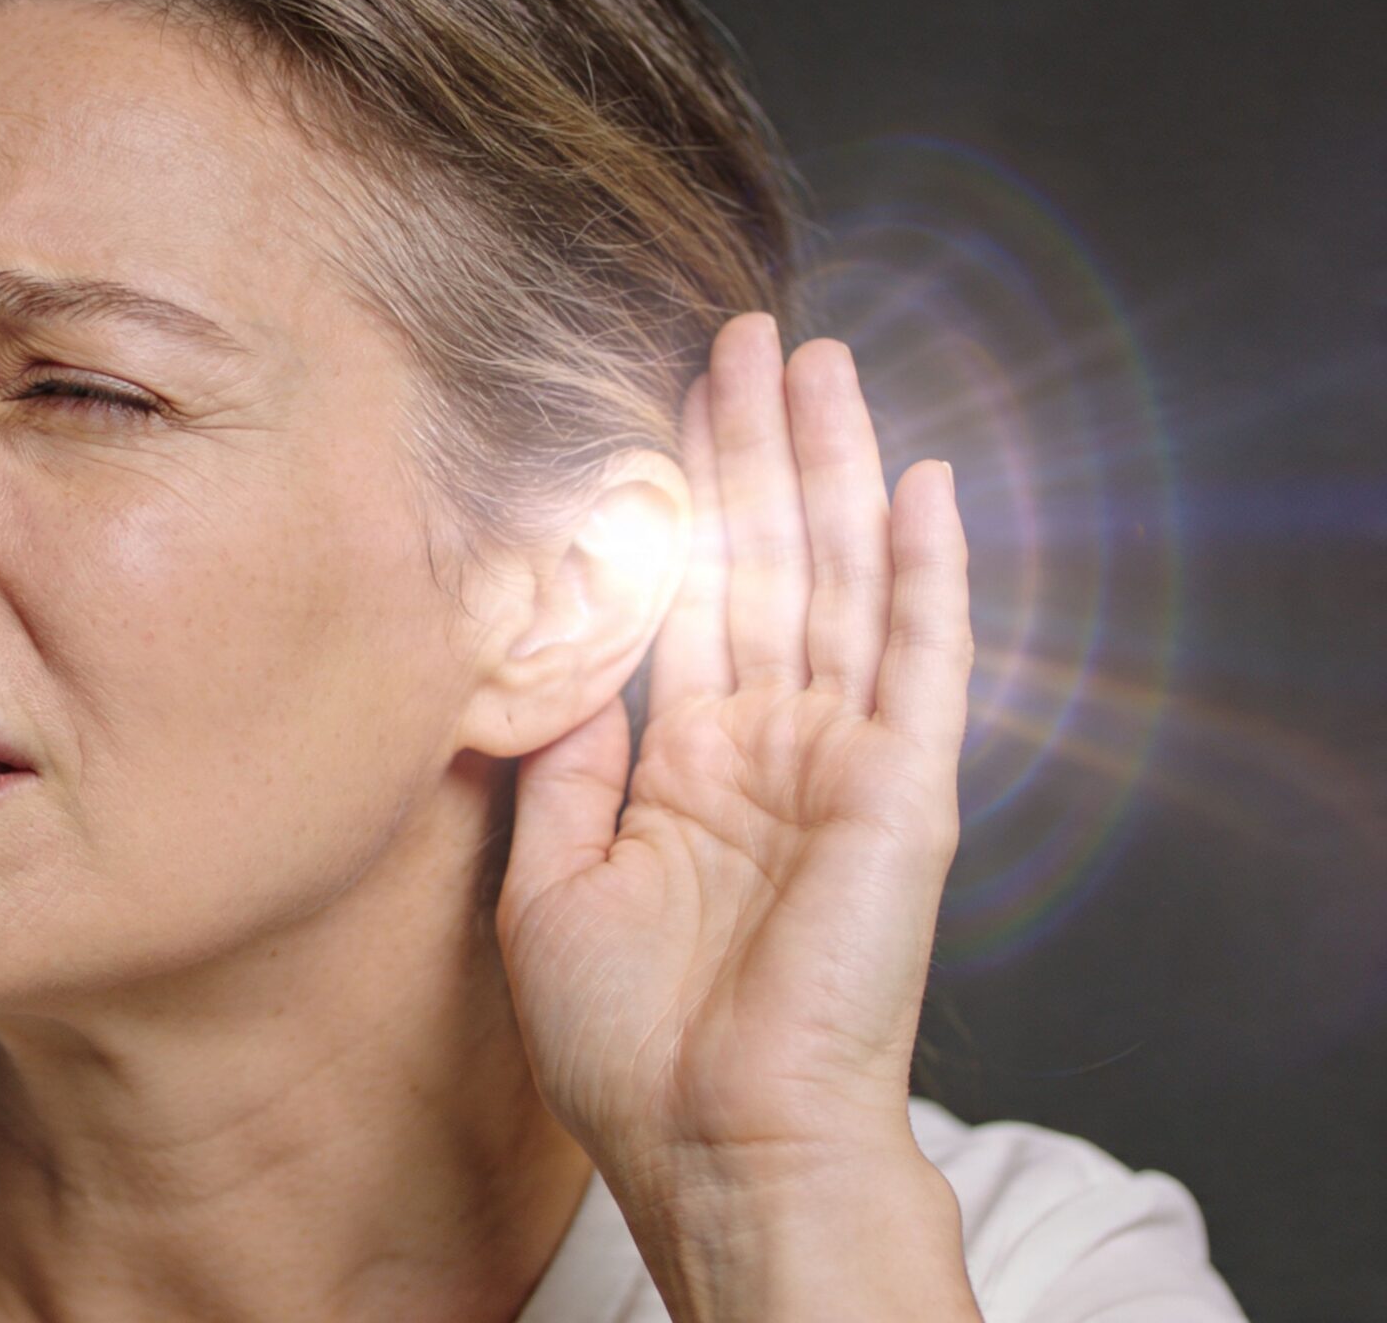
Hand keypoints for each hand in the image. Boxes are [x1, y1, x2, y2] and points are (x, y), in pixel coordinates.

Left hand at [496, 312, 974, 1189]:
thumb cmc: (632, 1049)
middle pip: (768, 564)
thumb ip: (561, 773)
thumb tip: (551, 676)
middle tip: (742, 333)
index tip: (655, 408)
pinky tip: (916, 481)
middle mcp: (773, 752)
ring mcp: (844, 765)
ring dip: (831, 469)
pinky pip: (924, 662)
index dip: (677, 505)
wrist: (712, 1144)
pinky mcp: (903, 791)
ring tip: (814, 360)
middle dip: (753, 448)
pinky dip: (926, 572)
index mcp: (694, 774)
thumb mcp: (552, 889)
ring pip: (842, 581)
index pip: (690, 602)